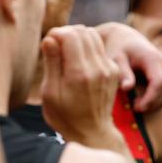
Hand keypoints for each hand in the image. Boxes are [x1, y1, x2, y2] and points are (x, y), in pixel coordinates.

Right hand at [40, 25, 120, 145]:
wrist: (92, 132)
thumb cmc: (65, 115)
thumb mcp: (50, 93)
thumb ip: (52, 63)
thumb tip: (50, 38)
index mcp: (79, 73)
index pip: (70, 35)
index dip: (56, 33)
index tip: (47, 43)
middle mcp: (97, 68)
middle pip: (83, 31)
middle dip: (67, 33)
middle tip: (56, 46)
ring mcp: (108, 68)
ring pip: (94, 36)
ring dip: (78, 38)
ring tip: (66, 51)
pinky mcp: (114, 70)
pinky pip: (100, 48)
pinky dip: (87, 48)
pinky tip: (78, 61)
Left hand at [96, 22, 161, 111]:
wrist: (126, 39)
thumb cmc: (119, 49)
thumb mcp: (116, 59)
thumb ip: (122, 72)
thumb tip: (127, 88)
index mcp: (153, 58)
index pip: (159, 82)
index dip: (150, 98)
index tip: (136, 107)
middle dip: (154, 103)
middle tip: (135, 108)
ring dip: (158, 103)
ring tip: (138, 106)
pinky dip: (159, 99)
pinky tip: (143, 101)